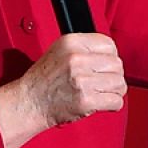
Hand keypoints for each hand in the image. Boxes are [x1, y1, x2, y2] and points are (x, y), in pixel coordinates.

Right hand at [0, 34, 126, 147]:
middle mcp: (77, 59)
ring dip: (114, 91)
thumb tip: (111, 53)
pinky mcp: (86, 100)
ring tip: (100, 92)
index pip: (109, 44)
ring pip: (119, 83)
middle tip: (102, 82)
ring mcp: (82, 80)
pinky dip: (112, 104)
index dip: (110, 56)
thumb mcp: (59, 51)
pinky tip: (101, 102)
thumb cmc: (43, 80)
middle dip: (113, 75)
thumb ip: (84, 48)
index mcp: (71, 43)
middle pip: (117, 64)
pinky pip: (116, 101)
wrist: (28, 103)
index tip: (105, 65)